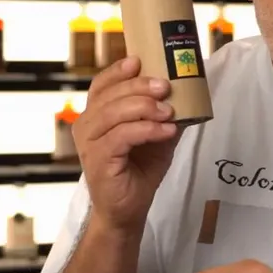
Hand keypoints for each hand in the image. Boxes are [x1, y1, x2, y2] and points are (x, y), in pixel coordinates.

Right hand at [74, 56, 180, 229]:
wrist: (128, 211)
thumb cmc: (138, 172)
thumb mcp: (156, 137)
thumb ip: (162, 115)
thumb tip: (187, 93)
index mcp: (95, 116)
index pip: (101, 85)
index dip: (118, 71)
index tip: (139, 61)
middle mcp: (86, 126)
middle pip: (110, 95)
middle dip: (139, 87)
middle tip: (165, 87)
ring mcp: (89, 143)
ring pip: (114, 113)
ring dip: (145, 108)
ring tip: (169, 113)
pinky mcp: (99, 160)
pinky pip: (122, 136)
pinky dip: (147, 130)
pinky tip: (166, 130)